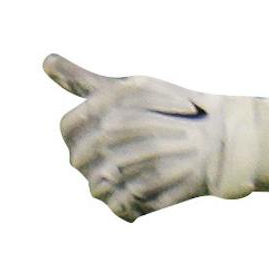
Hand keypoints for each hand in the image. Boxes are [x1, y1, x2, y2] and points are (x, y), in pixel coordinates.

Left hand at [45, 54, 250, 220]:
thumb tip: (45, 61)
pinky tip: (142, 194)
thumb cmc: (173, 112)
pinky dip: (127, 206)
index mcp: (111, 104)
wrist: (223, 141)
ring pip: (95, 187)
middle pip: (78, 162)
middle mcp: (118, 131)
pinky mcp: (149, 188)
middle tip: (128, 158)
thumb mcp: (130, 88)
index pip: (68, 129)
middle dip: (97, 164)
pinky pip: (117, 207)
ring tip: (135, 175)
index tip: (103, 140)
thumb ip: (84, 81)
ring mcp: (131, 160)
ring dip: (111, 186)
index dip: (79, 138)